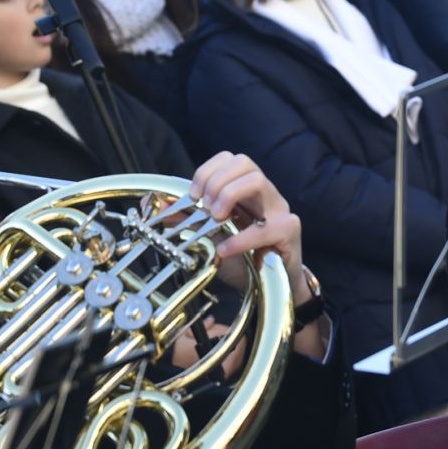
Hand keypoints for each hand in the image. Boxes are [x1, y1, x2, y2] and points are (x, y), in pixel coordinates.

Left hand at [191, 152, 328, 358]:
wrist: (271, 288)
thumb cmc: (243, 259)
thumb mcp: (210, 237)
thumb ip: (187, 220)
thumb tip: (158, 204)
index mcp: (246, 190)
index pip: (229, 159)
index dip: (207, 171)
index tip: (193, 196)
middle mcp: (264, 194)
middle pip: (243, 162)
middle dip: (216, 181)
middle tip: (204, 207)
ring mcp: (279, 209)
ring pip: (257, 180)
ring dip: (230, 195)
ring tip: (216, 218)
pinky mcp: (289, 230)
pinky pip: (267, 226)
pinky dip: (241, 237)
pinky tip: (225, 249)